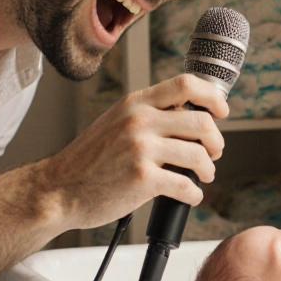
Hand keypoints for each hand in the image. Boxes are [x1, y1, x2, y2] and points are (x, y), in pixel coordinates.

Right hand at [41, 74, 228, 229]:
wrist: (58, 189)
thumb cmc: (89, 160)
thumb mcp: (116, 122)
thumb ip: (148, 114)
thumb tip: (189, 114)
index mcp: (134, 103)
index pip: (186, 84)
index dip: (213, 96)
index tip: (222, 111)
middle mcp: (139, 121)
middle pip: (201, 120)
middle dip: (216, 141)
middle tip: (214, 152)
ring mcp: (140, 149)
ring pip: (199, 154)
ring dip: (208, 169)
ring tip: (203, 176)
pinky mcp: (142, 179)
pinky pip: (186, 185)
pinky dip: (195, 194)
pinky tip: (189, 196)